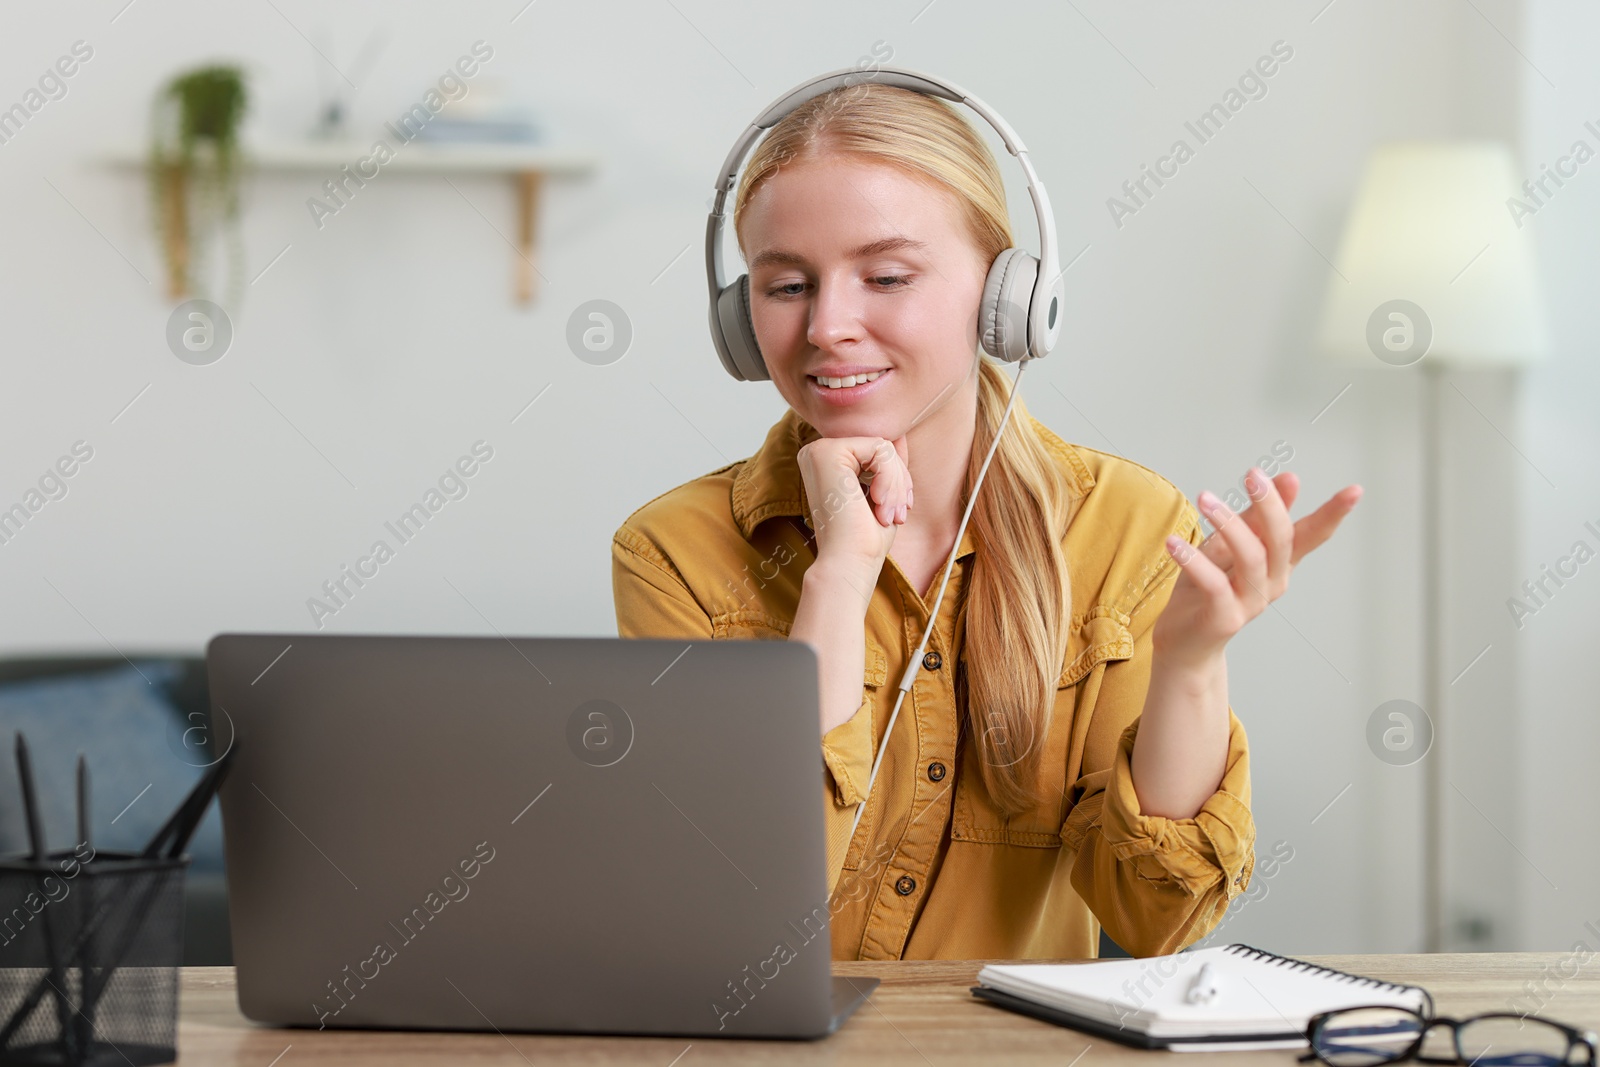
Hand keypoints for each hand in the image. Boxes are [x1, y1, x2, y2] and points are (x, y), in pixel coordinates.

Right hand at [794, 431, 912, 582]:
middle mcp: (816, 453)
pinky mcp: (827, 452)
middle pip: (880, 445)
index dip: (897, 478)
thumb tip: (900, 435)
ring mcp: (819, 450)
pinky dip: (890, 479)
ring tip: (889, 514)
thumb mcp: (883, 495)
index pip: (876, 450)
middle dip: (899, 480)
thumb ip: (887, 465)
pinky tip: (878, 505)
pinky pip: (880, 448)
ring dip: (897, 484)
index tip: (901, 509)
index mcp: (826, 464)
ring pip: (883, 446)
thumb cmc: (864, 539)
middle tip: (898, 514)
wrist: (848, 564)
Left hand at [1153, 468, 1362, 669]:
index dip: (1333, 514)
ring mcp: (1251, 603)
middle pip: (1281, 539)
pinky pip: (1214, 584)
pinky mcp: (1225, 619)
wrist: (1184, 643)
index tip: (1356, 490)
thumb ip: (1255, 517)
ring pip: (1250, 557)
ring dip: (1228, 524)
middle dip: (1270, 505)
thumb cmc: (1205, 590)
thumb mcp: (1228, 547)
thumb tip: (1290, 478)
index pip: (1312, 535)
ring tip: (1205, 498)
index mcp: (1278, 563)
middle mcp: (1272, 582)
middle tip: (1253, 475)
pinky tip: (1174, 543)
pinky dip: (1194, 560)